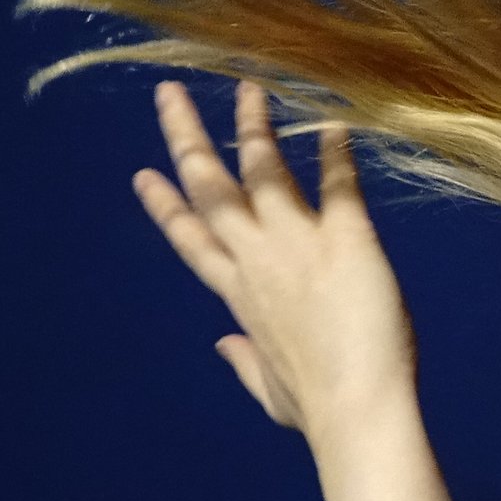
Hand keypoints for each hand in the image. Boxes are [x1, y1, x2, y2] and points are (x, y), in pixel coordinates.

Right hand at [133, 78, 417, 437]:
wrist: (357, 409)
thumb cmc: (319, 411)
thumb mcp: (271, 391)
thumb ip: (244, 363)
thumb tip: (223, 344)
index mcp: (237, 296)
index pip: (192, 241)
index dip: (165, 206)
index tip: (144, 174)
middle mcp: (257, 260)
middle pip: (211, 187)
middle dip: (187, 137)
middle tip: (169, 95)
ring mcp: (297, 245)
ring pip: (265, 170)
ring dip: (255, 127)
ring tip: (250, 90)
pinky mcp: (346, 238)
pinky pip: (337, 183)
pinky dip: (335, 152)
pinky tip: (334, 124)